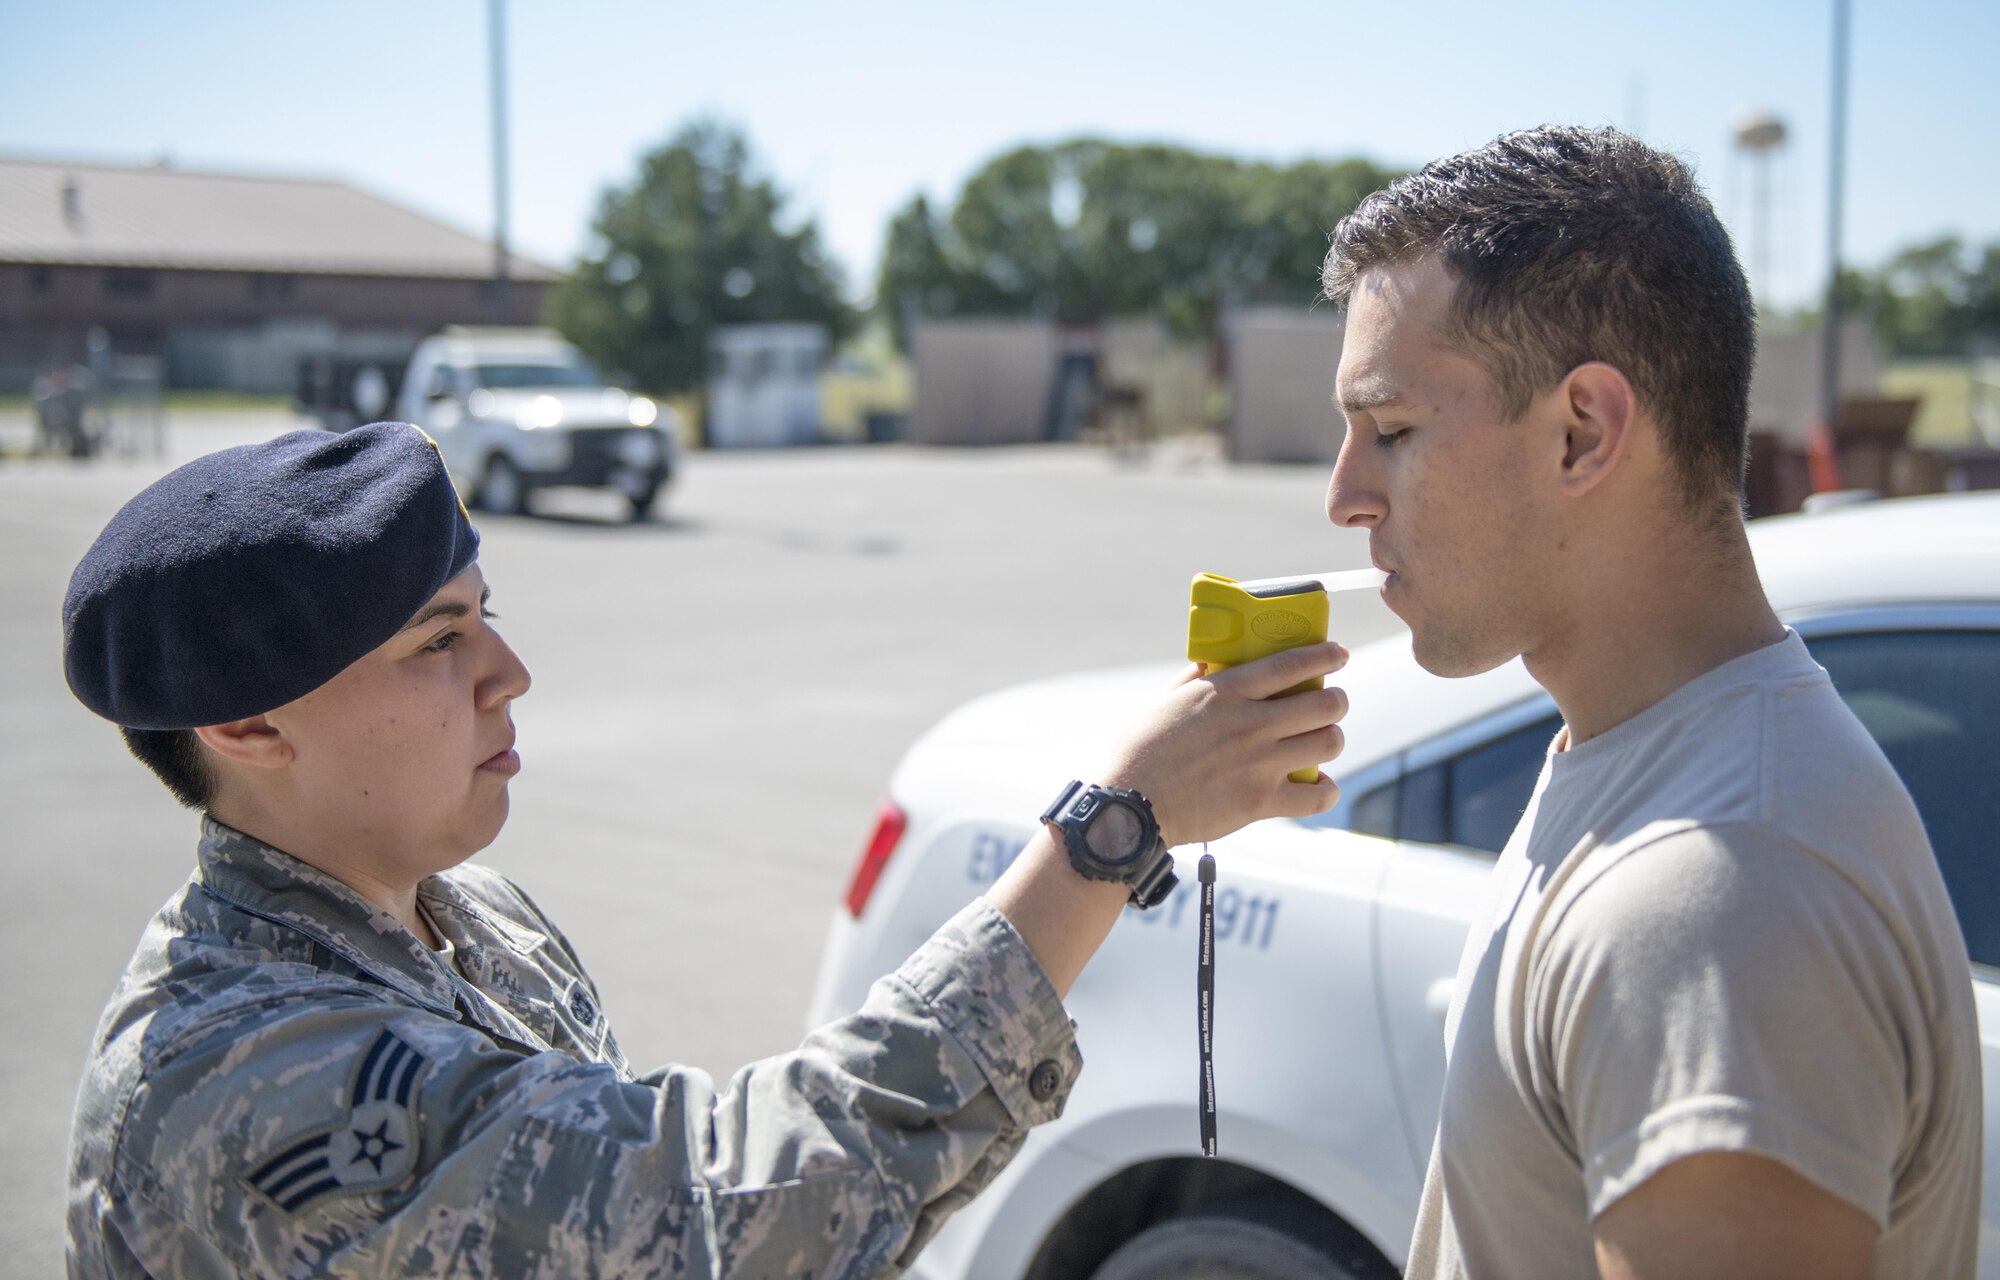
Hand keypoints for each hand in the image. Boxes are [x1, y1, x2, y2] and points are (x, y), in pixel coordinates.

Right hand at [1098, 640, 1348, 847]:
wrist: (1129, 808)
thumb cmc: (1138, 752)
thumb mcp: (1163, 702)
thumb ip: (1193, 680)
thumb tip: (1211, 662)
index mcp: (1226, 693)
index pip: (1292, 664)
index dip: (1325, 656)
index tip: (1339, 654)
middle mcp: (1251, 724)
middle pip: (1325, 703)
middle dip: (1336, 701)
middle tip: (1330, 704)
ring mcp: (1260, 763)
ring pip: (1328, 743)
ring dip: (1331, 739)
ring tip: (1322, 740)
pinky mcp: (1260, 801)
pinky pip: (1317, 796)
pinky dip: (1326, 791)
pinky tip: (1320, 786)